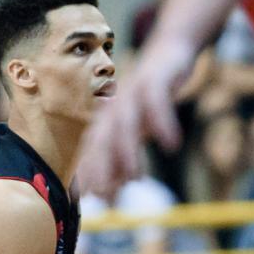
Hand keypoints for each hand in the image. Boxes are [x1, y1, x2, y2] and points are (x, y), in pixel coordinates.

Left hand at [80, 35, 197, 196]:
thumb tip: (107, 198)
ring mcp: (133, 92)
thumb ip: (121, 161)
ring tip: (135, 179)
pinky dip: (163, 123)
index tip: (82, 200)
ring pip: (125, 123)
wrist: (169, 54)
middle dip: (100, 168)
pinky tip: (172, 144)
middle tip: (103, 196)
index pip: (90, 150)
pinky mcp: (155, 80)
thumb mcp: (134, 131)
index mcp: (106, 119)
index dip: (85, 174)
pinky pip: (157, 102)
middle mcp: (114, 106)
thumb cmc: (148, 99)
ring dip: (127, 151)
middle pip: (101, 139)